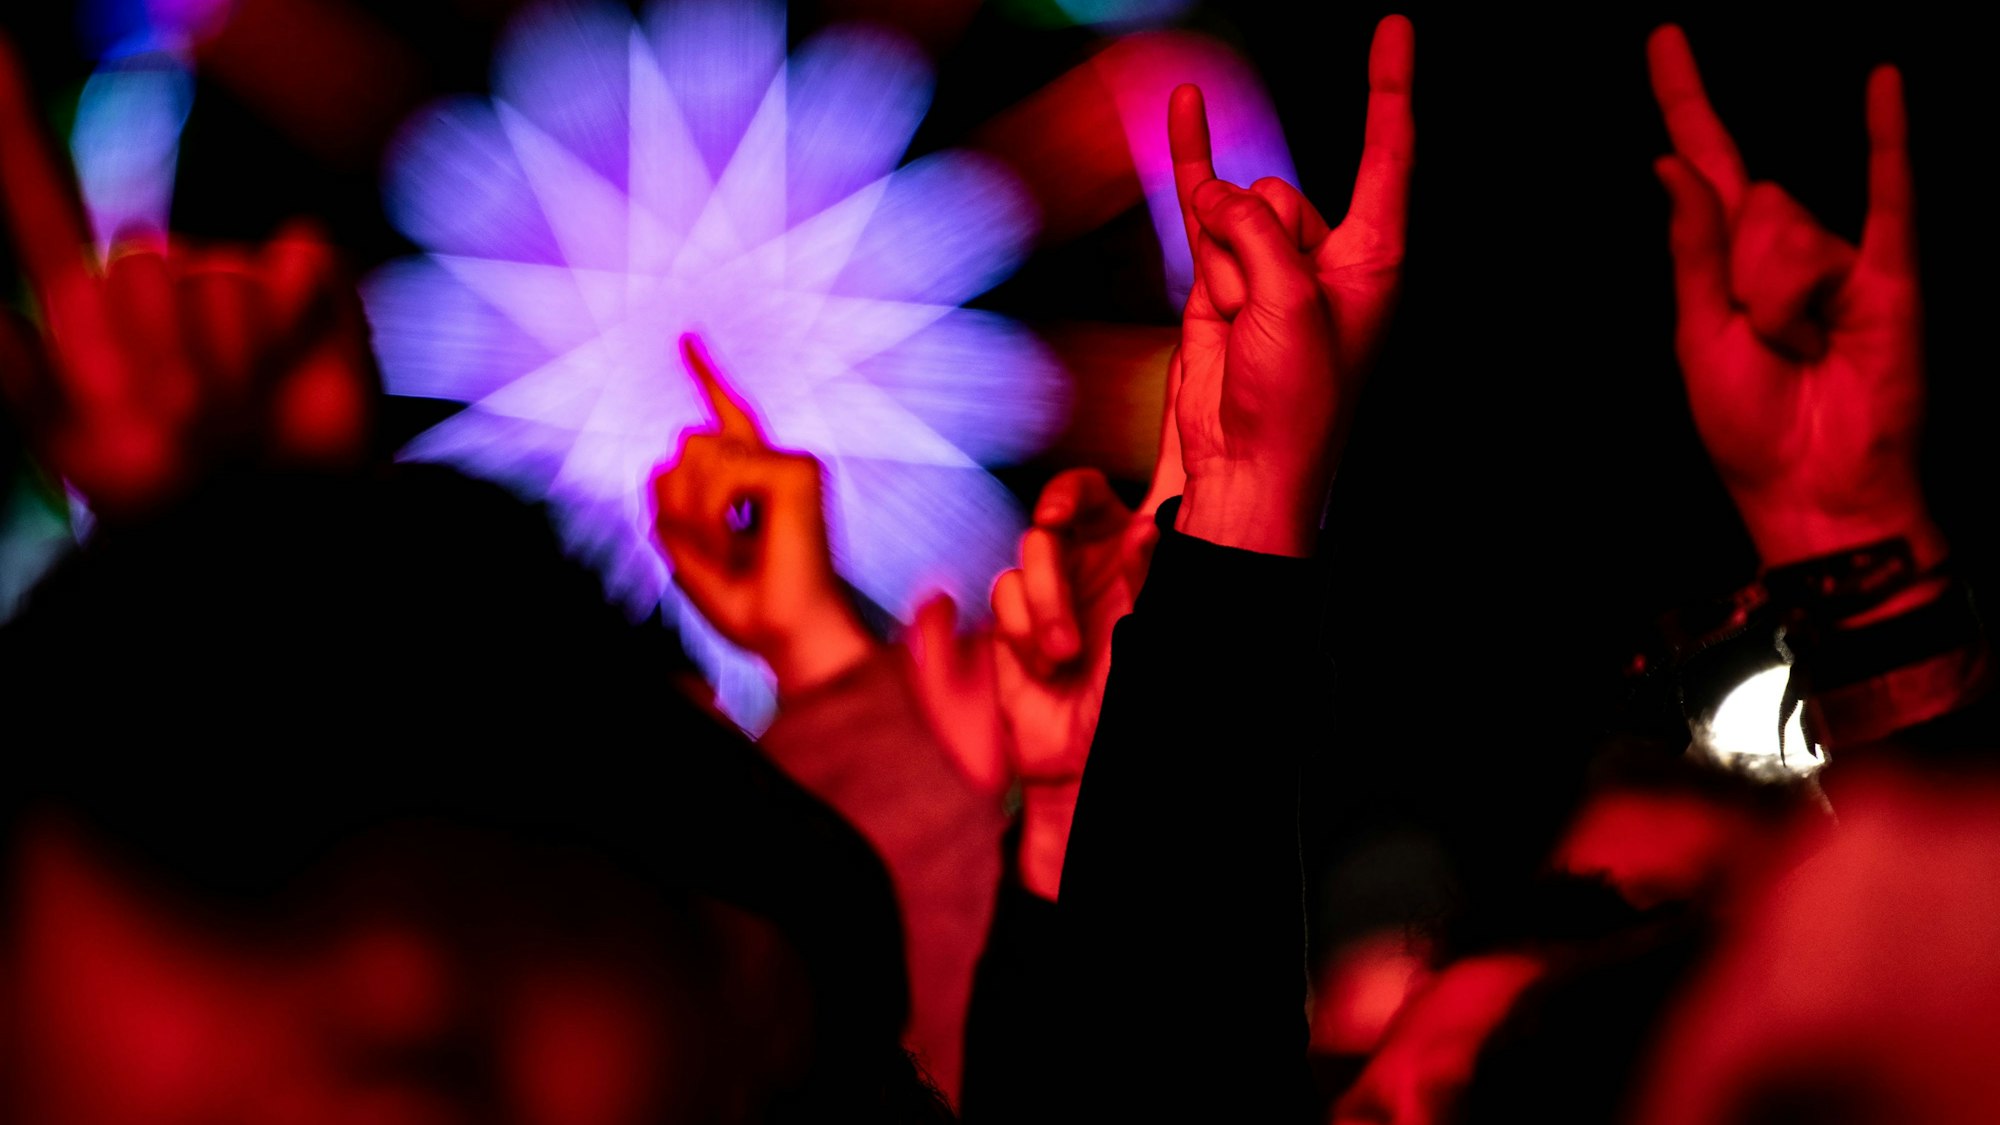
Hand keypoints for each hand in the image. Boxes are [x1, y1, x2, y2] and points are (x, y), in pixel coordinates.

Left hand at [0, 38, 372, 521]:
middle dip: (164, 357)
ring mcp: (237, 274)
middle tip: (190, 419)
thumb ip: (18, 377)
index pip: (38, 192)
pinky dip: (301, 314)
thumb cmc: (176, 492)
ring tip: (243, 410)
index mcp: (91, 300)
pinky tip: (296, 360)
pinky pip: (300, 260)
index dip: (7, 114)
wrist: (283, 519)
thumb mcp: (80, 444)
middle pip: (142, 267)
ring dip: (234, 363)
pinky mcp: (311, 280)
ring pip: (220, 282)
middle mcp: (164, 272)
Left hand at [651, 334, 872, 695]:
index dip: (705, 374)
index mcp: (753, 479)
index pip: (726, 415)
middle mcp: (775, 464)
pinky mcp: (799, 471)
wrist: (788, 637)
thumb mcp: (685, 553)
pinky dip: (712, 516)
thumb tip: (666, 459)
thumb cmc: (749, 607)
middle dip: (676, 500)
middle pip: (688, 442)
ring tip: (726, 553)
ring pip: (696, 452)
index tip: (685, 338)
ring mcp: (790, 464)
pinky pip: (721, 473)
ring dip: (693, 514)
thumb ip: (670, 503)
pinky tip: (737, 543)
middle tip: (708, 551)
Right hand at [1169, 15, 1413, 556]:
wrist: (1244, 470)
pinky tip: (1187, 106)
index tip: (1395, 30)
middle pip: (1282, 192)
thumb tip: (1212, 194)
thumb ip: (1255, 233)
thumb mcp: (1292, 306)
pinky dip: (1192, 157)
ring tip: (1236, 332)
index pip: (1387, 156)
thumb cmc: (1295, 408)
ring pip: (1233, 214)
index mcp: (1374, 262)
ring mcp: (1267, 266)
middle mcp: (1326, 257)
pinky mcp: (1218, 280)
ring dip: (1222, 267)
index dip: (1389, 91)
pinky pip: (1201, 209)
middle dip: (1257, 244)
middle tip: (1262, 321)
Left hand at [1647, 26, 1941, 574]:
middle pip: (1744, 202)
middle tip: (1764, 340)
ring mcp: (1840, 253)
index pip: (1702, 160)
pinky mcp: (1891, 273)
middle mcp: (1783, 244)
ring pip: (1787, 225)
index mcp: (1724, 259)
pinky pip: (1888, 192)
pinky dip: (1885, 137)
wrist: (1813, 485)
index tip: (1663, 39)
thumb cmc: (1751, 428)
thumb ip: (1690, 247)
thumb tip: (1670, 162)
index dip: (1683, 101)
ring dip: (1781, 295)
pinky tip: (1880, 85)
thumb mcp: (1695, 336)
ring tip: (1803, 345)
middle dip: (1742, 278)